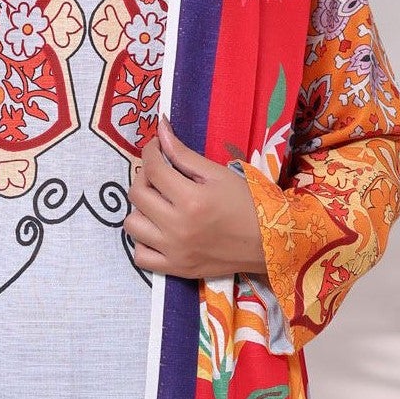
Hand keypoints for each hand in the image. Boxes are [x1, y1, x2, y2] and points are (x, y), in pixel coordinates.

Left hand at [124, 114, 267, 280]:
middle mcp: (177, 227)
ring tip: (158, 205)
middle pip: (137, 195)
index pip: (153, 169)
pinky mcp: (175, 269)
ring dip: (140, 210)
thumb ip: (184, 154)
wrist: (267, 243)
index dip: (150, 152)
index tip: (157, 148)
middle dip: (144, 177)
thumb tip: (161, 129)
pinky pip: (140, 257)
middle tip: (159, 174)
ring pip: (132, 225)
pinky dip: (143, 243)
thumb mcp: (218, 174)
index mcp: (191, 199)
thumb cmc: (247, 204)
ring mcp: (174, 251)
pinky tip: (156, 232)